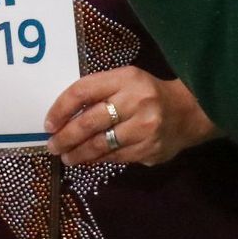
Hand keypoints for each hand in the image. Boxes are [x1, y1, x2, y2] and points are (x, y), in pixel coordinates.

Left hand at [42, 65, 216, 166]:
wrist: (188, 112)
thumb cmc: (147, 94)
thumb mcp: (125, 82)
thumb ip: (99, 93)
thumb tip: (63, 116)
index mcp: (126, 78)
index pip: (83, 91)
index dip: (61, 109)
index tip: (49, 124)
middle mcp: (136, 101)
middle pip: (89, 122)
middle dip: (65, 137)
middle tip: (53, 145)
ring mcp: (144, 128)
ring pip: (101, 145)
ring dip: (78, 153)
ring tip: (67, 157)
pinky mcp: (149, 149)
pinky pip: (115, 157)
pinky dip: (97, 160)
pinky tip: (88, 160)